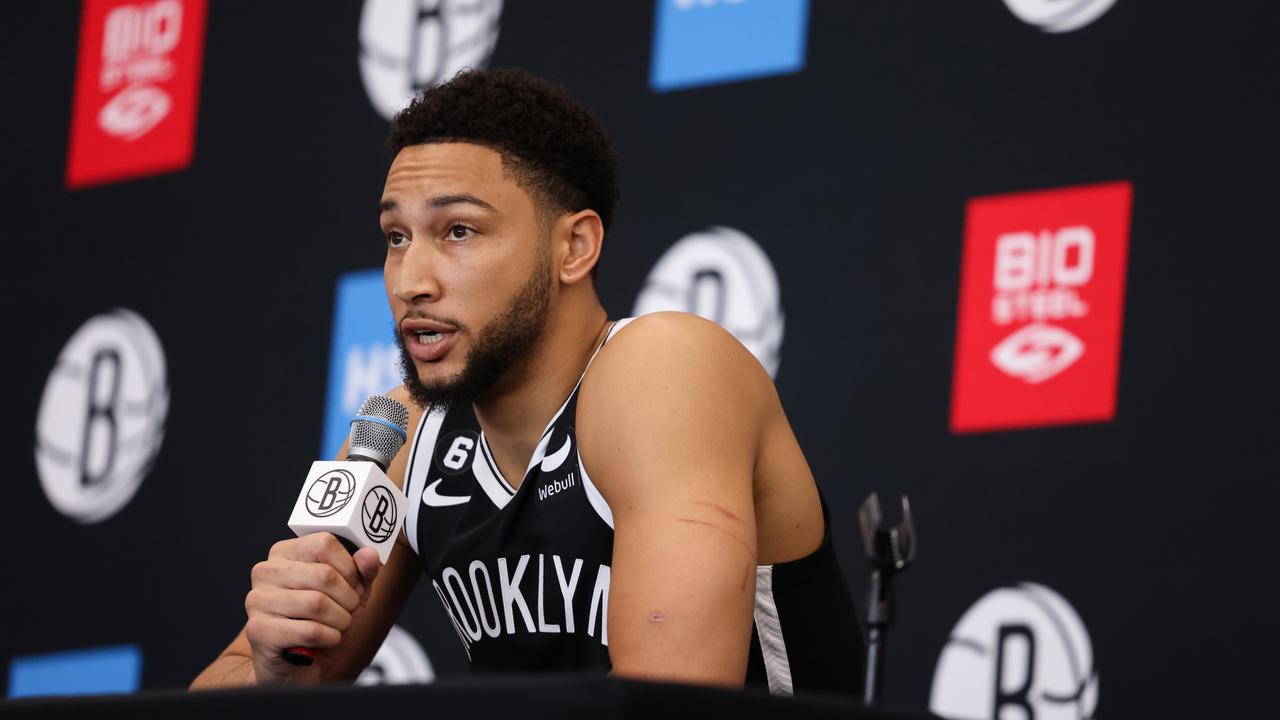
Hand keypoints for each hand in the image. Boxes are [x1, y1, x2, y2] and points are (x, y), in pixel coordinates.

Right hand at [243, 534, 380, 683]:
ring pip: (317, 603)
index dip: (350, 568)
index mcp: (286, 552)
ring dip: (340, 621)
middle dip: (348, 599)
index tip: (353, 585)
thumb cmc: (323, 623)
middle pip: (324, 575)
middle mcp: (266, 571)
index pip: (325, 543)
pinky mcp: (258, 629)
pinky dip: (328, 638)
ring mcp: (257, 600)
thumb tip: (368, 554)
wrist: (299, 668)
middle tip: (347, 611)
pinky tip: (323, 640)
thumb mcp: (351, 592)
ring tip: (335, 626)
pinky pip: (309, 630)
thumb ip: (362, 571)